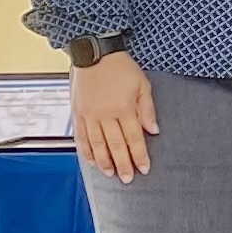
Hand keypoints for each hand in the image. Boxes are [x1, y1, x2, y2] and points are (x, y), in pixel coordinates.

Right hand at [73, 52, 157, 182]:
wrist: (95, 53)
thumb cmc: (122, 68)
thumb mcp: (142, 85)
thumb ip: (147, 110)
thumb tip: (153, 131)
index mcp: (124, 108)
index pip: (134, 138)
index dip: (139, 155)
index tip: (144, 169)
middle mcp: (106, 115)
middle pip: (115, 145)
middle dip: (123, 164)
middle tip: (127, 179)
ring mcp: (89, 115)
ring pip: (97, 144)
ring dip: (104, 161)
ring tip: (111, 173)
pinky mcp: (78, 112)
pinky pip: (81, 136)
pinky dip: (86, 150)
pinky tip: (92, 160)